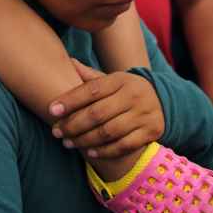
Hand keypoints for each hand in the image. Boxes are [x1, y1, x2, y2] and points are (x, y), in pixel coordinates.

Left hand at [49, 59, 164, 158]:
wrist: (160, 100)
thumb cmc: (124, 91)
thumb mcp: (111, 80)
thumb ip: (90, 76)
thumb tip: (68, 61)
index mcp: (120, 79)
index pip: (92, 90)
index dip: (70, 100)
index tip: (52, 109)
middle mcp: (133, 95)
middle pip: (98, 113)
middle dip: (73, 124)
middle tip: (56, 131)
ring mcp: (144, 114)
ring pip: (109, 131)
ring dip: (85, 140)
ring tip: (68, 143)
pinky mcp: (151, 131)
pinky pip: (124, 145)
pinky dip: (105, 150)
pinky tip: (90, 152)